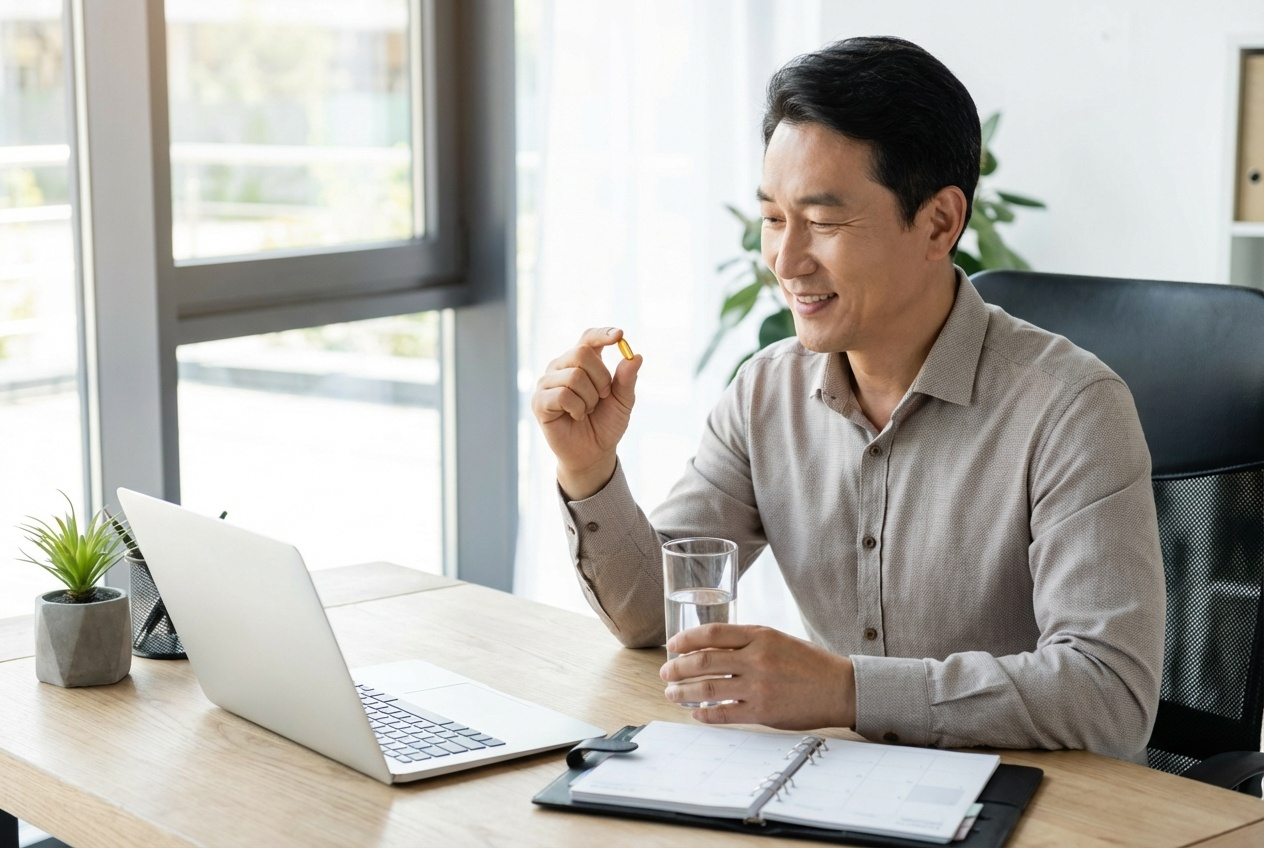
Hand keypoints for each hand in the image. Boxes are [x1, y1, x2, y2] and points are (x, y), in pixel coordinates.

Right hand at [531, 327, 641, 498]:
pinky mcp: (539, 401)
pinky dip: (577, 408)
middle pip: (582, 353)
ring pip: (574, 376)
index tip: (619, 336)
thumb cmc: (606, 423)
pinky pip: (562, 395)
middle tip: (603, 397)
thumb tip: (635, 356)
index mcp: (582, 362)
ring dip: (589, 399)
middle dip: (601, 378)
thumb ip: (627, 379)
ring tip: (587, 411)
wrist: (594, 453)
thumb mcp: (623, 401)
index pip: (589, 338)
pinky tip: (576, 416)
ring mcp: (547, 383)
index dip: (602, 334)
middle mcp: (561, 367)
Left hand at [660, 624, 855, 730]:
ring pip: (708, 688)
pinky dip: (705, 714)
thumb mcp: (777, 639)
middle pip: (703, 661)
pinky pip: (724, 713)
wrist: (839, 688)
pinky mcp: (763, 711)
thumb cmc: (808, 663)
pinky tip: (697, 713)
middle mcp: (757, 658)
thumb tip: (709, 648)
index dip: (685, 640)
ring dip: (684, 691)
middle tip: (666, 673)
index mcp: (759, 635)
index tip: (672, 646)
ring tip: (673, 693)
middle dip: (677, 668)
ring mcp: (759, 685)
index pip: (711, 634)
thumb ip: (746, 642)